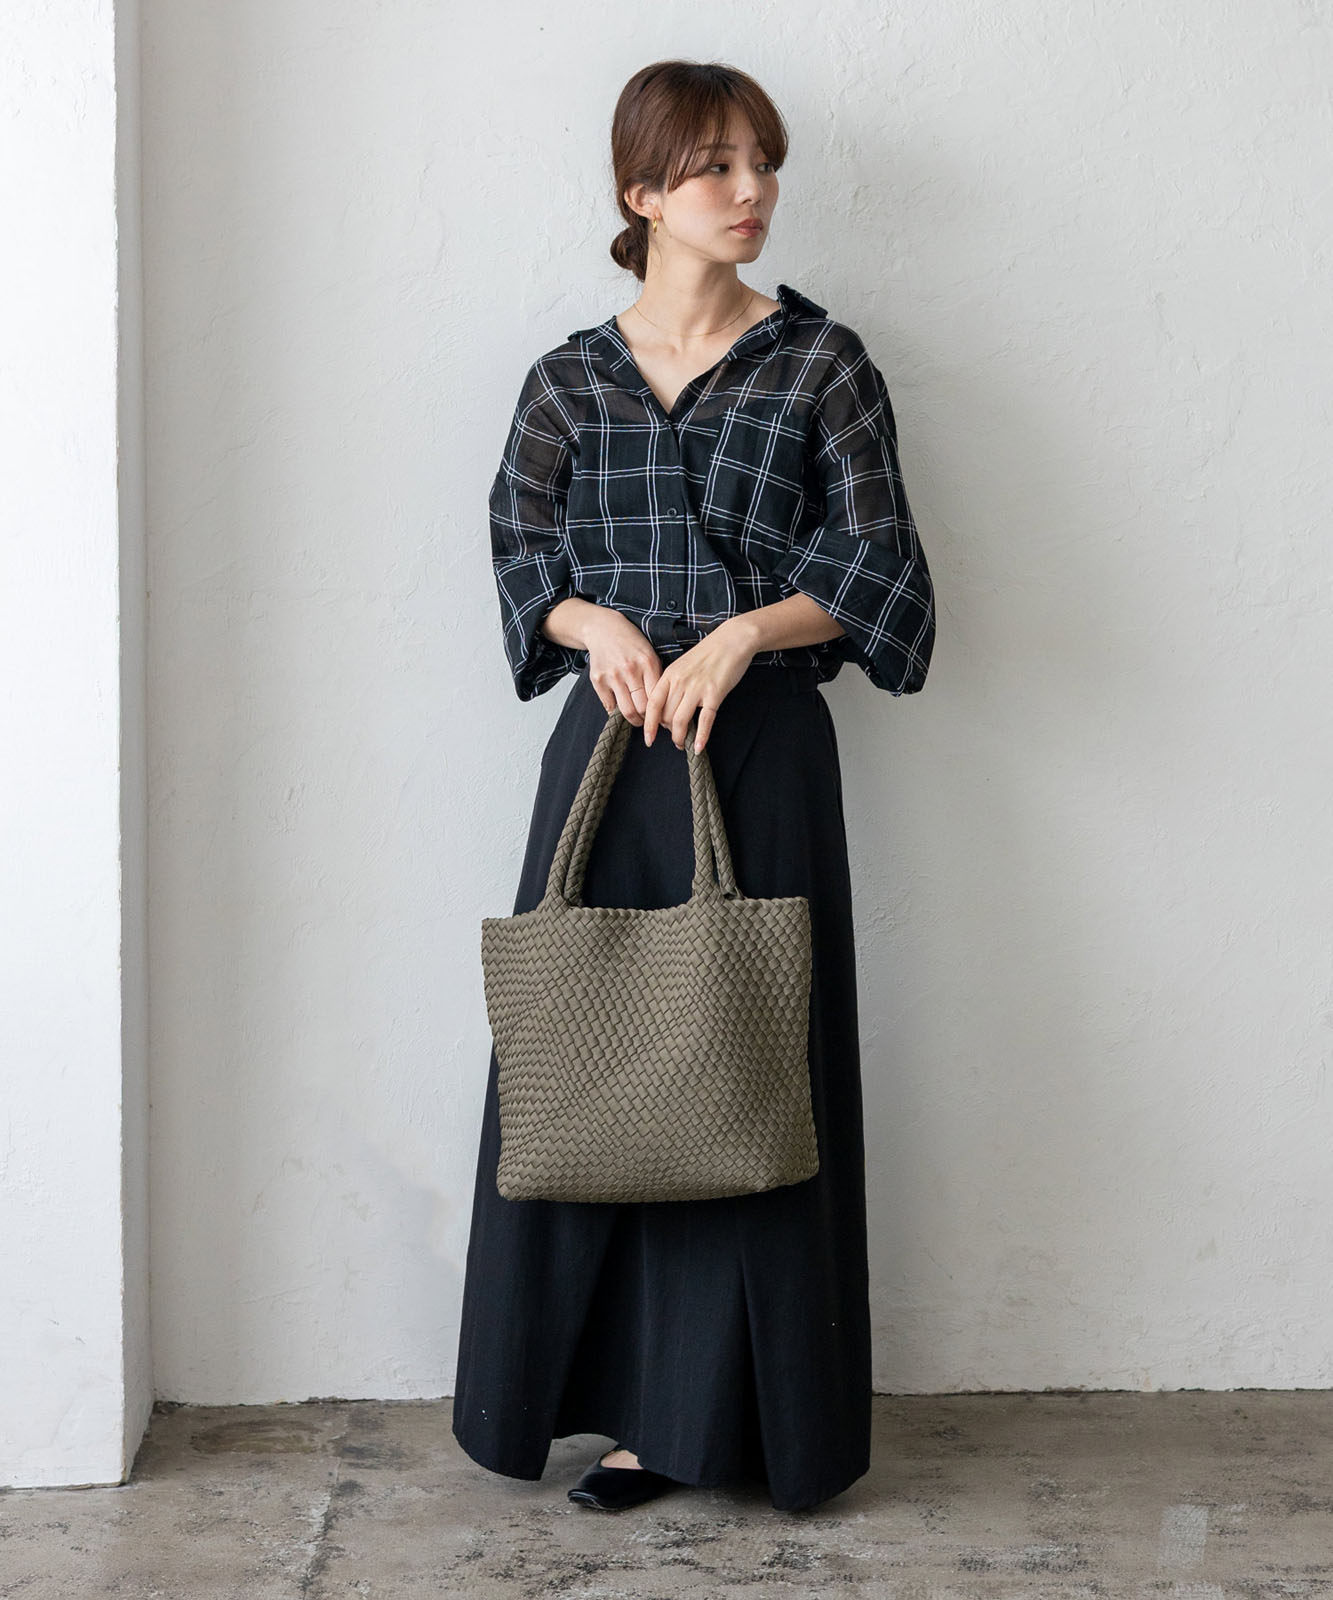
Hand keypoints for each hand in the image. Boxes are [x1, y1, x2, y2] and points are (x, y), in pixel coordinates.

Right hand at [581, 606, 666, 726]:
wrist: (603, 629)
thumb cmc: (631, 643)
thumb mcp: (650, 654)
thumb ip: (657, 677)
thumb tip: (666, 706)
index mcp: (648, 663)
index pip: (658, 698)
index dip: (662, 713)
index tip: (663, 718)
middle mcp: (630, 670)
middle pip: (643, 708)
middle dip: (648, 720)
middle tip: (651, 722)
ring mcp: (612, 675)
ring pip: (627, 711)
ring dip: (634, 720)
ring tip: (638, 720)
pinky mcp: (598, 680)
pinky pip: (609, 707)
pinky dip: (617, 713)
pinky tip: (622, 709)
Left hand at [642, 618, 757, 753]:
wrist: (732, 640)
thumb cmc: (708, 653)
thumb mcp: (683, 665)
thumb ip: (673, 683)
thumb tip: (667, 707)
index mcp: (670, 675)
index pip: (652, 704)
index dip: (649, 724)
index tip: (649, 739)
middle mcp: (680, 682)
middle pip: (666, 716)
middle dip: (668, 731)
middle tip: (674, 737)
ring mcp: (697, 688)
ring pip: (681, 721)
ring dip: (680, 737)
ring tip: (682, 744)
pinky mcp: (714, 694)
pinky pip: (705, 721)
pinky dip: (701, 737)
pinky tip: (699, 748)